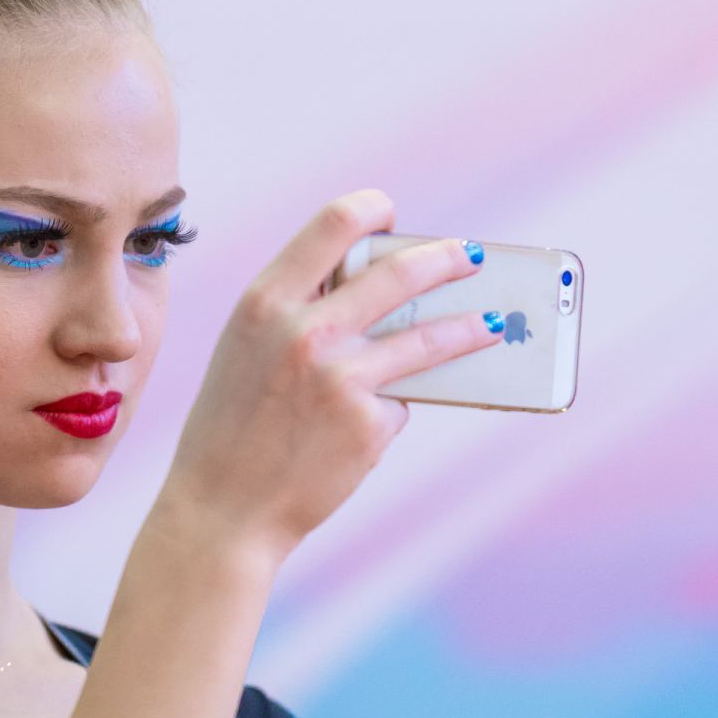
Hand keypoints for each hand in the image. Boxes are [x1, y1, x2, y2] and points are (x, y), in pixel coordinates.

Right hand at [161, 190, 500, 559]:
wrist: (224, 508)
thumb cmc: (231, 428)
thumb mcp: (244, 349)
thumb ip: (294, 313)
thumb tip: (371, 290)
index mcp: (264, 302)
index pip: (333, 223)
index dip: (372, 209)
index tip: (392, 214)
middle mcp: (305, 330)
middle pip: (400, 271)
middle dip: (446, 258)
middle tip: (470, 256)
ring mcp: (342, 376)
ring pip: (429, 338)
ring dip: (470, 326)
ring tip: (493, 323)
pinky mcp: (369, 422)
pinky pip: (400, 401)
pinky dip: (391, 408)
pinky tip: (370, 426)